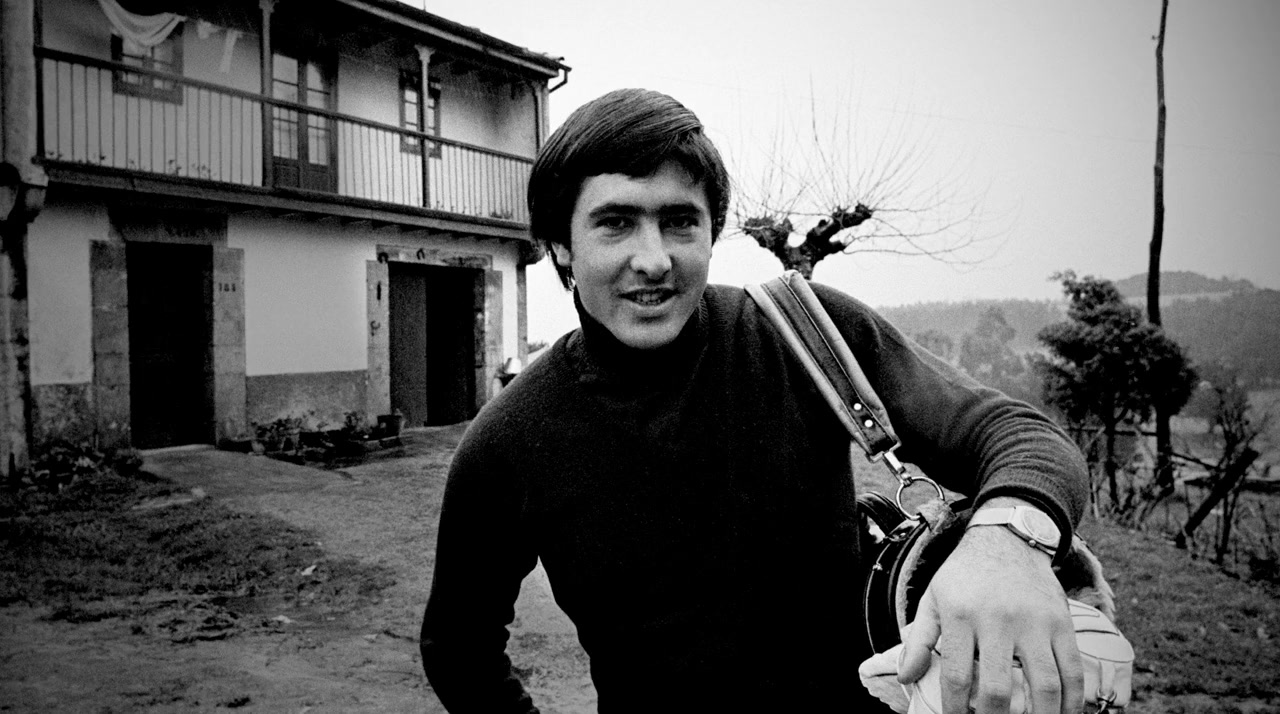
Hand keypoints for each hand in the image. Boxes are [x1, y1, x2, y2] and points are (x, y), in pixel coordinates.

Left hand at [897, 499, 1083, 713]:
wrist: (1007, 541)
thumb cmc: (965, 575)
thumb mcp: (933, 599)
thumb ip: (919, 639)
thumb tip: (906, 677)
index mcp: (961, 615)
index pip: (958, 677)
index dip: (956, 709)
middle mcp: (999, 620)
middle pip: (999, 687)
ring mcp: (1034, 622)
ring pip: (1044, 684)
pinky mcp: (1061, 623)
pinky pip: (1072, 669)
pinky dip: (1073, 700)